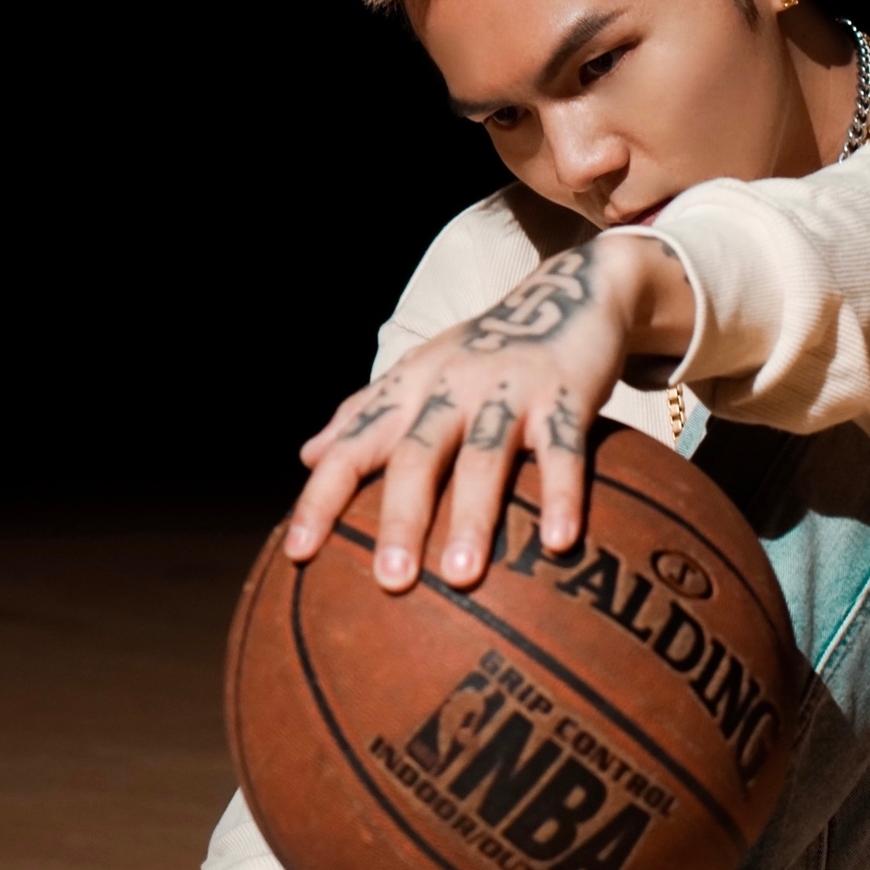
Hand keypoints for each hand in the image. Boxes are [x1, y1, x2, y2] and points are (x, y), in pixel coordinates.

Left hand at [285, 233, 693, 591]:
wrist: (570, 287)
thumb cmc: (485, 348)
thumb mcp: (421, 370)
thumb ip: (366, 412)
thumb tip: (308, 458)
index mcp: (411, 388)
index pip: (353, 446)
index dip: (322, 498)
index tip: (298, 554)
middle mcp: (452, 387)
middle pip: (416, 457)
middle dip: (399, 520)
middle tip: (390, 582)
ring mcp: (509, 390)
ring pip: (484, 457)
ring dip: (473, 517)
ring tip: (462, 576)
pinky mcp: (565, 393)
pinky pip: (562, 450)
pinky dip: (560, 495)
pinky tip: (559, 542)